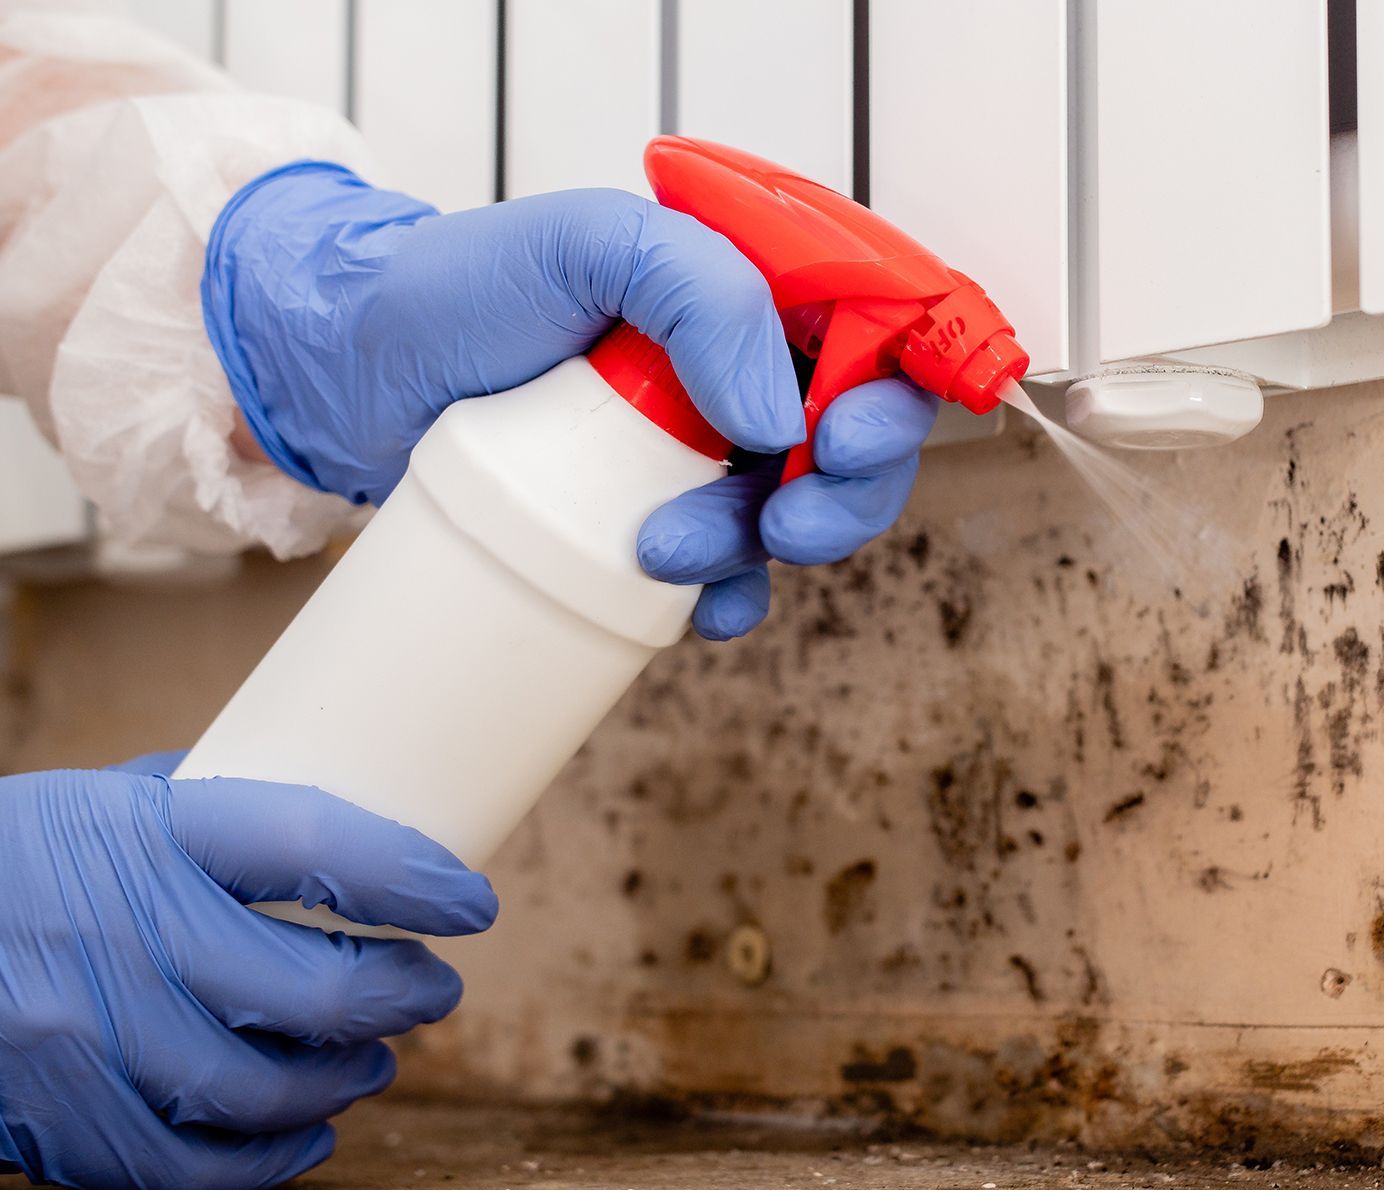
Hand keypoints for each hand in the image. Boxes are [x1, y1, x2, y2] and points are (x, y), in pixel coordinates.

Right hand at [0, 755, 496, 1189]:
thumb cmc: (12, 859)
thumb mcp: (103, 802)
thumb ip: (210, 812)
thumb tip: (333, 822)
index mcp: (145, 835)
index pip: (314, 847)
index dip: (410, 879)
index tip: (469, 901)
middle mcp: (123, 936)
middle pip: (313, 990)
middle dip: (401, 996)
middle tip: (432, 991)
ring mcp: (87, 1037)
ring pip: (267, 1088)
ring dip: (347, 1078)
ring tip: (375, 1059)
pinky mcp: (59, 1116)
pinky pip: (190, 1164)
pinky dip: (267, 1157)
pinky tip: (309, 1131)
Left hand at [202, 163, 936, 639]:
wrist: (353, 372)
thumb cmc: (460, 286)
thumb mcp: (591, 242)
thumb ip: (705, 295)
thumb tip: (780, 418)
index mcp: (752, 287)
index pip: (877, 339)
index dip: (890, 400)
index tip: (840, 440)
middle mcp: (743, 367)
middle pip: (857, 444)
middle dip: (837, 496)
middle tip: (780, 520)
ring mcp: (703, 449)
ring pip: (796, 517)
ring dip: (760, 551)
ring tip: (664, 551)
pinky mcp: (657, 516)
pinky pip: (733, 577)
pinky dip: (730, 602)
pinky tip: (695, 613)